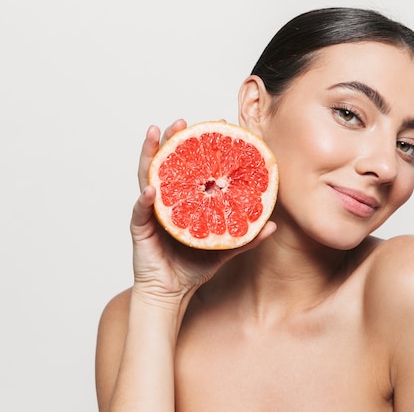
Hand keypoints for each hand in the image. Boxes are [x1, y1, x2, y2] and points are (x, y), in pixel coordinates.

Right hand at [129, 121, 275, 305]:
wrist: (172, 292)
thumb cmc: (193, 267)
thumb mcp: (223, 248)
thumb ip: (245, 236)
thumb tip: (273, 225)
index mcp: (184, 201)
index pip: (190, 167)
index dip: (199, 146)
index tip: (214, 126)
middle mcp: (166, 200)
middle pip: (167, 164)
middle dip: (172, 140)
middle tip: (181, 121)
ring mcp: (151, 212)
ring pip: (148, 177)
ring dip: (151, 154)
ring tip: (156, 133)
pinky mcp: (141, 229)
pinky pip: (141, 211)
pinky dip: (145, 199)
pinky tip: (151, 188)